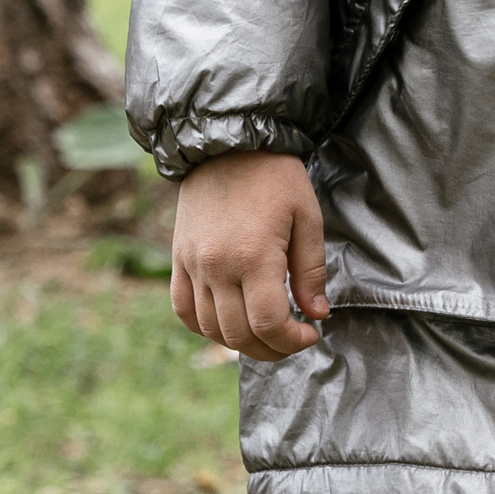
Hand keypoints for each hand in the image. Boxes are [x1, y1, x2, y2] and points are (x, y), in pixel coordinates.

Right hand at [171, 150, 326, 357]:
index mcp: (253, 256)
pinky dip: (205, 327)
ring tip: (266, 333)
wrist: (228, 144)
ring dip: (241, 343)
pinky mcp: (178, 260)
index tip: (311, 333)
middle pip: (239, 334)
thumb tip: (316, 314)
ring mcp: (192, 265)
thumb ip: (311, 270)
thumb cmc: (275, 177)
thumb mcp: (307, 217)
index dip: (292, 341)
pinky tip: (229, 323)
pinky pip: (183, 310)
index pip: (268, 323)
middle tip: (293, 339)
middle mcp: (216, 267)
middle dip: (272, 348)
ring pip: (210, 328)